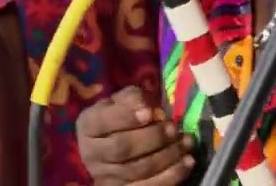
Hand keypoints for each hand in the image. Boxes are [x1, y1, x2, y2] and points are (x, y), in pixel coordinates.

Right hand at [77, 86, 195, 185]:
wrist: (109, 147)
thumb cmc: (119, 118)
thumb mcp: (121, 101)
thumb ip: (132, 98)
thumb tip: (148, 107)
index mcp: (88, 126)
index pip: (103, 121)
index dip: (127, 117)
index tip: (150, 112)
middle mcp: (92, 154)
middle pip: (122, 148)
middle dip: (153, 137)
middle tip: (173, 128)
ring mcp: (106, 177)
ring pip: (139, 170)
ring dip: (168, 155)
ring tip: (186, 142)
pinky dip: (171, 176)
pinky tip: (187, 162)